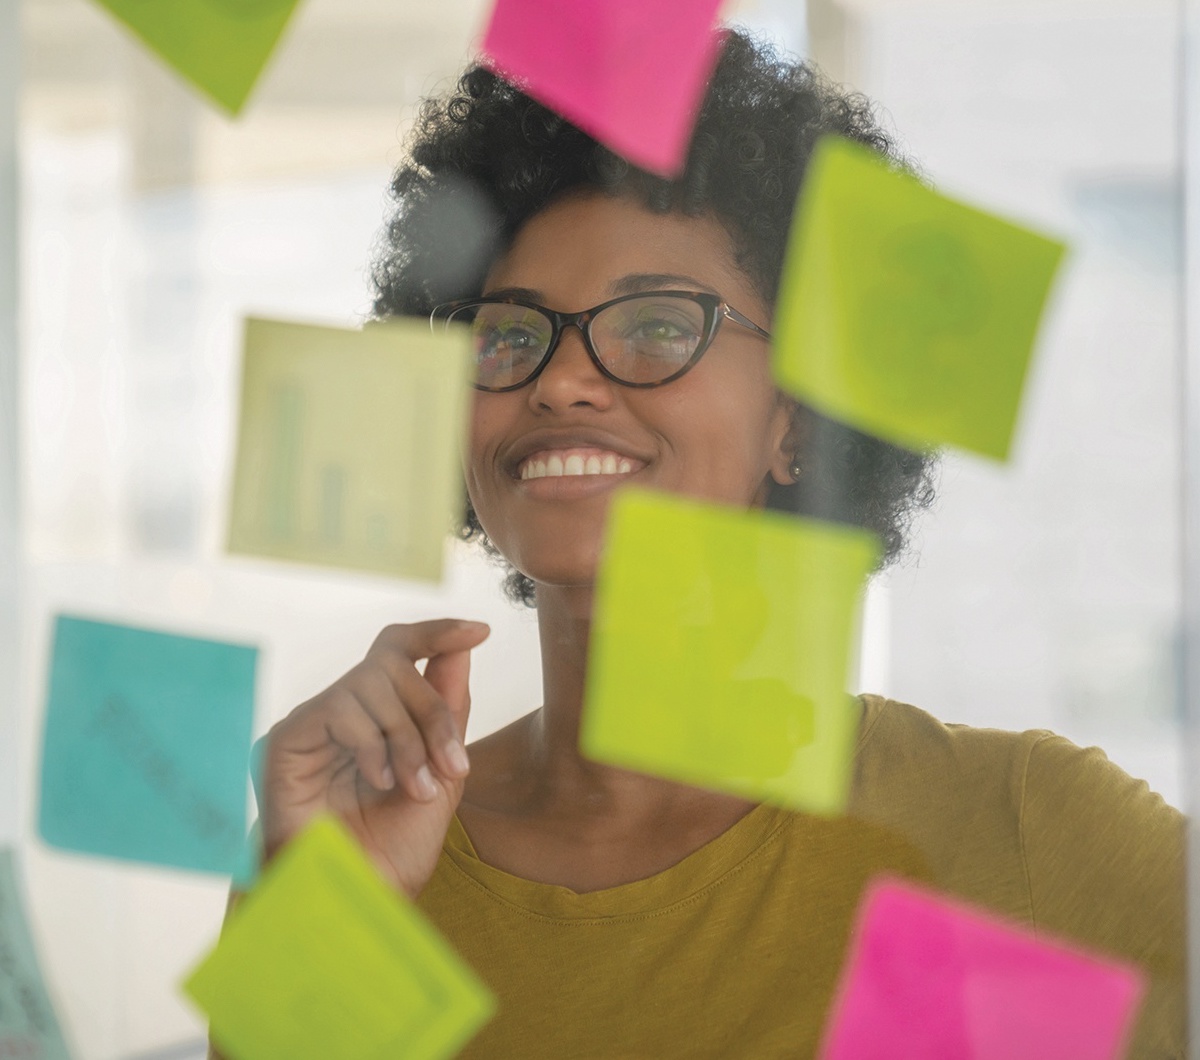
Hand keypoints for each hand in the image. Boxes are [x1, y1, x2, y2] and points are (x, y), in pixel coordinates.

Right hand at [261, 618, 489, 898]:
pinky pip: (339, 707)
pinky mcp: (285, 739)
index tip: (481, 630)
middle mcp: (342, 712)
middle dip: (433, 710)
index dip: (437, 632)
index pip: (400, 650)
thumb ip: (449, 709)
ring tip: (414, 787)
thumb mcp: (442, 774)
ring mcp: (312, 723)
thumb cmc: (393, 848)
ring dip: (407, 735)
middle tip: (451, 767)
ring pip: (370, 681)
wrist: (356, 902)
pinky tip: (379, 781)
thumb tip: (462, 644)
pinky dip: (372, 743)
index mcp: (377, 716)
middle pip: (393, 662)